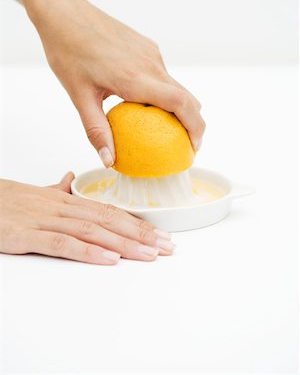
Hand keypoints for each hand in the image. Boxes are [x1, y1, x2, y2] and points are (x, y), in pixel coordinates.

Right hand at [0, 173, 174, 264]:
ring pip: (93, 231)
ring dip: (124, 244)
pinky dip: (88, 251)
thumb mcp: (36, 193)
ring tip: (149, 254)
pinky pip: (62, 243)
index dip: (137, 223)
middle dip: (141, 235)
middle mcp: (62, 208)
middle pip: (109, 220)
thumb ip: (57, 190)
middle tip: (167, 247)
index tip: (160, 234)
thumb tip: (70, 180)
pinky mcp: (27, 235)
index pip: (109, 211)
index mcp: (66, 200)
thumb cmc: (6, 200)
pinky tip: (109, 259)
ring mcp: (46, 221)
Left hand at [30, 0, 205, 165]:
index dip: (195, 128)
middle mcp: (150, 63)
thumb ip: (97, 130)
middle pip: (187, 97)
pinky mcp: (146, 45)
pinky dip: (163, 92)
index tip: (193, 148)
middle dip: (193, 123)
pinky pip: (162, 73)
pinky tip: (141, 101)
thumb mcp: (79, 96)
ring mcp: (151, 52)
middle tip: (182, 145)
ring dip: (177, 108)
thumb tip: (109, 161)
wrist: (63, 12)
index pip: (181, 104)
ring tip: (161, 128)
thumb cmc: (67, 51)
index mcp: (136, 78)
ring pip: (175, 86)